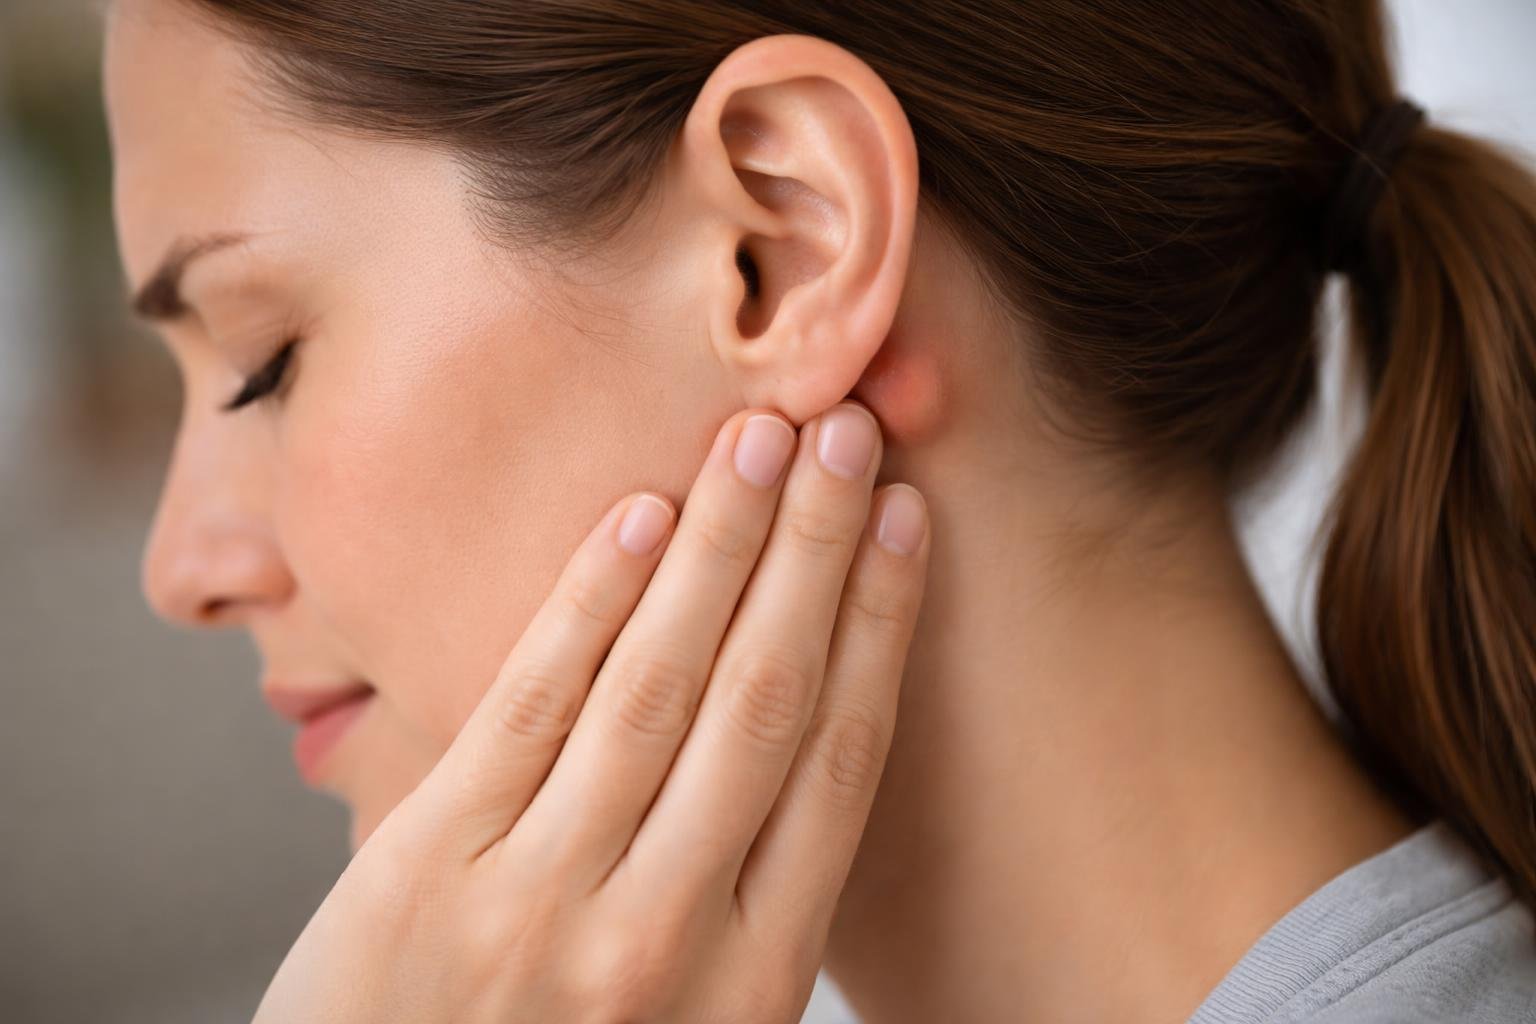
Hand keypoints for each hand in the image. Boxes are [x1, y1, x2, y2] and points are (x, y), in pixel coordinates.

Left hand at [252, 400, 929, 1023]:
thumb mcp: (695, 1021)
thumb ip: (742, 894)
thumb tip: (797, 718)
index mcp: (753, 979)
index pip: (838, 763)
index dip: (878, 627)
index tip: (904, 524)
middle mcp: (665, 935)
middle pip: (765, 701)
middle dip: (813, 551)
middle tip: (848, 433)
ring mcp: (541, 899)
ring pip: (658, 687)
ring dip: (719, 547)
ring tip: (760, 438)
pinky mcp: (431, 869)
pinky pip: (531, 708)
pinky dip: (591, 603)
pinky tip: (640, 518)